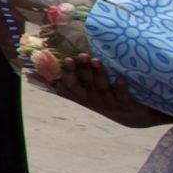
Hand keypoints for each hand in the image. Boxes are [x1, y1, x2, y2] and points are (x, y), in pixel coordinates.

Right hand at [38, 51, 172, 127]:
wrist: (130, 116)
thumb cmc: (103, 98)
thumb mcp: (84, 93)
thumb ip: (69, 81)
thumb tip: (42, 70)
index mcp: (81, 96)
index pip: (70, 85)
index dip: (68, 73)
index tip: (67, 59)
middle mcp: (92, 99)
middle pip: (85, 84)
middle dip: (82, 70)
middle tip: (81, 55)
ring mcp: (108, 102)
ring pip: (102, 87)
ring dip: (98, 74)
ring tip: (96, 60)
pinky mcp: (125, 105)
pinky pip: (122, 96)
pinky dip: (121, 88)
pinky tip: (120, 79)